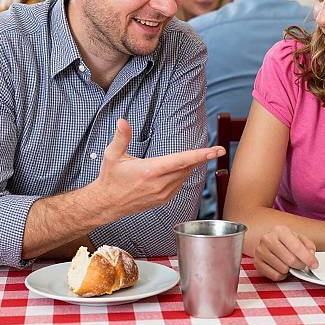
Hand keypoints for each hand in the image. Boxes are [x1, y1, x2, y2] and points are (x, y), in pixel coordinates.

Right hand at [95, 119, 224, 218]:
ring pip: (185, 176)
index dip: (200, 155)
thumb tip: (122, 121)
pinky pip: (180, 184)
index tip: (216, 151)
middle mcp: (159, 184)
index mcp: (149, 171)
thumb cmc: (111, 177)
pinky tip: (182, 168)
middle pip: (188, 167)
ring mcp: (163, 194)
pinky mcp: (164, 199)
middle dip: (203, 158)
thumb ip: (121, 137)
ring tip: (198, 156)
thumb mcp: (112, 155)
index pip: (181, 161)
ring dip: (193, 165)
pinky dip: (184, 174)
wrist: (107, 203)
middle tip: (217, 150)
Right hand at [254, 225, 317, 280]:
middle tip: (301, 264)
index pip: (296, 247)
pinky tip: (281, 267)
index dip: (308, 258)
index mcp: (280, 230)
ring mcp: (260, 251)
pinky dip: (281, 275)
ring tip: (288, 263)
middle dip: (300, 265)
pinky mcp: (257, 263)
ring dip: (289, 270)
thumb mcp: (299, 238)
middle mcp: (268, 238)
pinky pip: (275, 276)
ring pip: (283, 269)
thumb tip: (311, 257)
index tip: (314, 265)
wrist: (269, 241)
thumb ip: (309, 246)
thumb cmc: (286, 241)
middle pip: (290, 260)